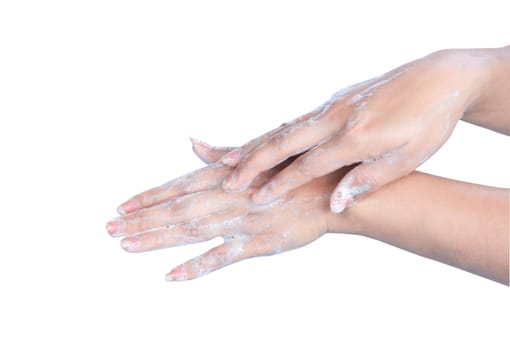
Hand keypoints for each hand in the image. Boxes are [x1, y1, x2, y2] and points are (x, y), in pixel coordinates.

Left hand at [107, 140, 347, 280]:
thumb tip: (193, 143)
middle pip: (177, 209)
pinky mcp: (258, 243)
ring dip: (157, 238)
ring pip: (191, 230)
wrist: (331, 190)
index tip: (121, 206)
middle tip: (109, 228)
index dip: (148, 197)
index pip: (178, 186)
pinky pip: (222, 256)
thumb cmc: (293, 170)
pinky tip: (171, 276)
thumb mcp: (257, 155)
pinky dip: (197, 266)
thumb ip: (222, 154)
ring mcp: (241, 220)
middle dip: (141, 219)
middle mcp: (227, 196)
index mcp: (226, 176)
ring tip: (126, 245)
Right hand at [219, 49, 489, 211]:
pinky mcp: (335, 101)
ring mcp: (333, 107)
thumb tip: (336, 203)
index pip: (308, 165)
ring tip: (229, 158)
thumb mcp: (408, 158)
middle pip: (285, 142)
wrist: (440, 78)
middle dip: (253, 162)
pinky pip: (296, 120)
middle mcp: (337, 119)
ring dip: (256, 144)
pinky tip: (262, 140)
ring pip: (286, 128)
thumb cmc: (429, 122)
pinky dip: (274, 133)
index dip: (280, 184)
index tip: (255, 199)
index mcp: (356, 137)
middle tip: (227, 180)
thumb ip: (368, 180)